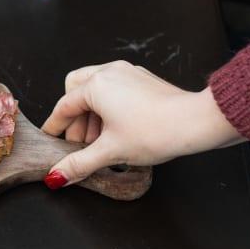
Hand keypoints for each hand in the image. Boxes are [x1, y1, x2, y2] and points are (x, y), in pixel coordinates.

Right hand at [39, 61, 242, 187]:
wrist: (197, 122)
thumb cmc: (156, 132)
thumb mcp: (111, 151)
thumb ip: (79, 164)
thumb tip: (56, 176)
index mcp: (96, 85)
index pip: (64, 106)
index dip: (56, 125)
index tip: (52, 138)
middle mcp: (109, 72)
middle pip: (77, 89)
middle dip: (75, 116)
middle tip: (80, 143)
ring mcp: (128, 73)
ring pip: (96, 88)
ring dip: (92, 113)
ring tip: (100, 140)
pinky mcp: (143, 79)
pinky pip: (115, 88)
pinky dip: (109, 106)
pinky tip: (118, 128)